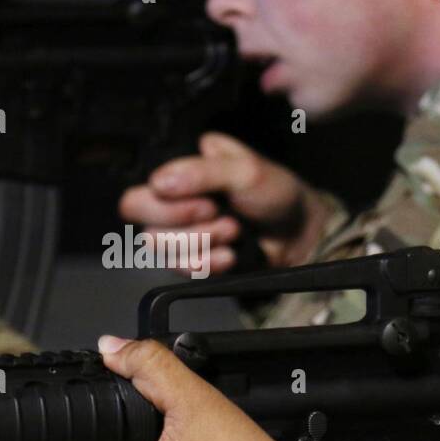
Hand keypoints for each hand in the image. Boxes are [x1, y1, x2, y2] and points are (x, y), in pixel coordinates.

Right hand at [118, 132, 333, 272]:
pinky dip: (210, 263)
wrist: (300, 232)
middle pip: (146, 228)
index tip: (206, 203)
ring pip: (164, 252)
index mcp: (178, 172)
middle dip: (190, 227)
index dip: (165, 206)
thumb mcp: (245, 169)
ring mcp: (183, 234)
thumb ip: (201, 172)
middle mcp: (173, 204)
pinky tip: (232, 254)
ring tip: (235, 231)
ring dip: (204, 243)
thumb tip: (159, 182)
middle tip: (223, 217)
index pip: (138, 196)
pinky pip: (184, 271)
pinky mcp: (196, 259)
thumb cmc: (276, 192)